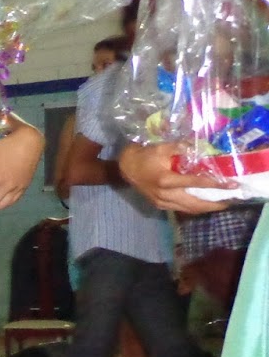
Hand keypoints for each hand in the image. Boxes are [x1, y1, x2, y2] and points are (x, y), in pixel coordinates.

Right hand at [118, 143, 236, 213]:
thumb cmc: (145, 156)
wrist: (125, 167)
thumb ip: (182, 147)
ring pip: (188, 209)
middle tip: (230, 202)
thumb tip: (201, 147)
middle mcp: (165, 194)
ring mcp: (162, 202)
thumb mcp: (162, 147)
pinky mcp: (160, 205)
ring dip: (205, 208)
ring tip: (220, 204)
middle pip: (195, 204)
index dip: (215, 184)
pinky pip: (181, 209)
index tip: (231, 186)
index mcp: (166, 180)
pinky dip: (194, 207)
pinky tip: (202, 204)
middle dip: (214, 205)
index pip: (196, 183)